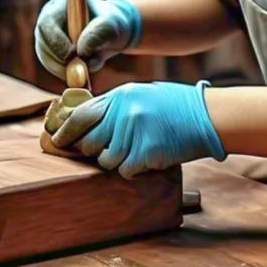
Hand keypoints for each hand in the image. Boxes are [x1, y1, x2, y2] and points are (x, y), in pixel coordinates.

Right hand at [34, 0, 142, 79]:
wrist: (113, 34)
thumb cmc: (112, 23)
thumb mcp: (111, 24)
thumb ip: (98, 33)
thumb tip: (80, 52)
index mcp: (59, 5)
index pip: (46, 25)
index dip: (57, 42)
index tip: (75, 54)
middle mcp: (48, 20)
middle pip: (42, 43)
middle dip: (60, 60)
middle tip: (80, 69)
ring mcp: (47, 37)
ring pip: (46, 58)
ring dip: (64, 69)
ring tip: (85, 69)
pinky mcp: (50, 52)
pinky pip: (52, 67)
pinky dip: (66, 73)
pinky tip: (82, 71)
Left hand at [50, 80, 226, 178]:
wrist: (208, 116)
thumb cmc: (176, 107)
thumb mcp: (141, 95)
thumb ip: (115, 107)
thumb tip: (86, 123)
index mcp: (121, 96)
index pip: (81, 115)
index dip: (65, 131)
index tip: (57, 142)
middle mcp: (123, 112)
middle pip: (90, 141)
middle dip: (95, 149)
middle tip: (111, 149)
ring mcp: (134, 132)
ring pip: (106, 159)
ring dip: (118, 161)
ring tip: (136, 152)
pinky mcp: (146, 152)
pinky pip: (126, 171)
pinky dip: (134, 170)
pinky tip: (147, 159)